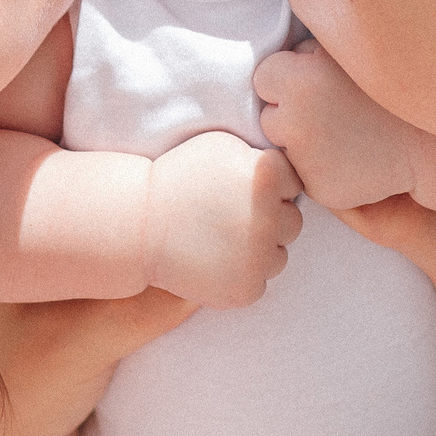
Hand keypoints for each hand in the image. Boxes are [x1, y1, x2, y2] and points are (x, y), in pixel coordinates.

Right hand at [142, 130, 304, 308]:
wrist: (140, 226)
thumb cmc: (179, 179)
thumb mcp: (222, 146)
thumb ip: (262, 154)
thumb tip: (296, 167)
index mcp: (267, 176)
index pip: (293, 184)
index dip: (266, 186)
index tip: (237, 189)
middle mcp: (269, 217)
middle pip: (293, 221)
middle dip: (269, 219)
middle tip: (230, 217)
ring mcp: (259, 256)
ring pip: (279, 255)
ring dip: (259, 250)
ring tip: (221, 239)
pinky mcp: (246, 289)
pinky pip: (260, 281)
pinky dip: (242, 274)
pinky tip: (215, 260)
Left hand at [255, 40, 416, 209]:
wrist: (428, 138)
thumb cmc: (386, 87)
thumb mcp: (345, 51)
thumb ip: (307, 53)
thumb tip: (281, 59)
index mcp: (297, 80)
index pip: (263, 78)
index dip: (287, 80)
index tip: (312, 83)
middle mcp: (294, 121)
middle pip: (269, 118)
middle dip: (292, 115)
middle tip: (333, 112)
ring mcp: (305, 161)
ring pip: (287, 149)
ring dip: (305, 144)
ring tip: (346, 134)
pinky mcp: (318, 189)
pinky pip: (308, 176)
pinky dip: (323, 170)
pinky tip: (352, 158)